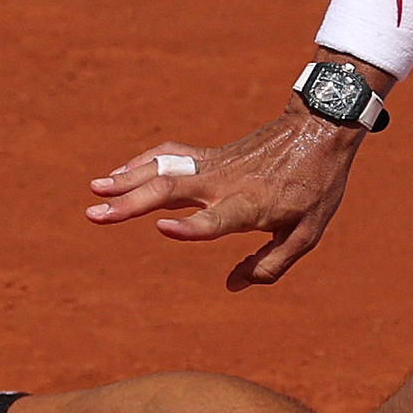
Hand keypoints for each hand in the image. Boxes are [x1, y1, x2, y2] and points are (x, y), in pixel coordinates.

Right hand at [85, 110, 366, 288]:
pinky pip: (168, 155)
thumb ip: (271, 264)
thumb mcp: (307, 233)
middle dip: (131, 203)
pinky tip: (116, 174)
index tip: (161, 228)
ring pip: (163, 168)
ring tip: (94, 191)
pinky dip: (140, 162)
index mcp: (251, 205)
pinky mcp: (209, 154)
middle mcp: (226, 183)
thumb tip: (233, 285)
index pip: (216, 219)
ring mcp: (214, 165)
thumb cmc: (316, 185)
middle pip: (172, 190)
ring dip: (126, 179)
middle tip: (94, 216)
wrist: (319, 127)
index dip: (191, 227)